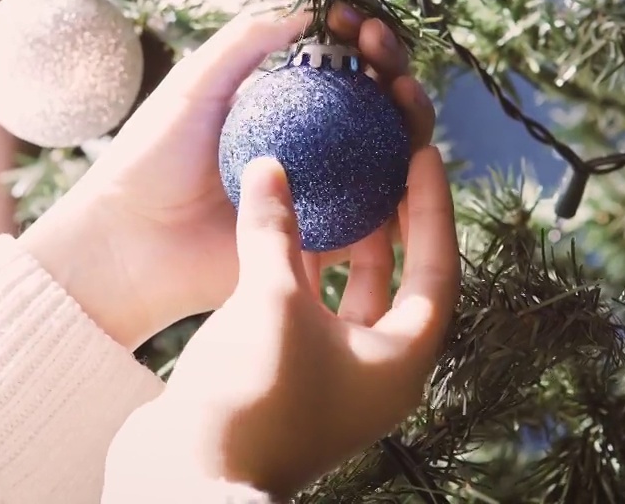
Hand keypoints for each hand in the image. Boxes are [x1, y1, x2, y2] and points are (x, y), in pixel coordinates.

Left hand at [19, 2, 435, 348]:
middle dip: (393, 67)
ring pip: (391, 151)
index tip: (355, 20)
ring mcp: (325, 191)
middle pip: (376, 102)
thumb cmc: (152, 158)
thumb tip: (309, 6)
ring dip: (411, 115)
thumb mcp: (197, 82)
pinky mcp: (330, 238)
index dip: (359, 38)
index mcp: (284, 108)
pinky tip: (411, 154)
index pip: (341, 64)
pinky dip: (408, 183)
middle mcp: (313, 146)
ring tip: (402, 92)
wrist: (132, 242)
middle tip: (381, 49)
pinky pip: (382, 212)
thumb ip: (247, 41)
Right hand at [104, 148, 459, 498]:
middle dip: (393, 219)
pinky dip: (300, 266)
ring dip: (344, 240)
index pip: (437, 267)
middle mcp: (375, 370)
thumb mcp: (271, 299)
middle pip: (400, 279)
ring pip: (350, 293)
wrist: (187, 477)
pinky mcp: (289, 376)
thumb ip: (276, 228)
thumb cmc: (251, 396)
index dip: (431, 206)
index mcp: (401, 360)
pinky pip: (309, 306)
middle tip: (386, 161)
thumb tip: (271, 166)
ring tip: (339, 180)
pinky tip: (282, 224)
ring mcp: (332, 375)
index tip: (422, 153)